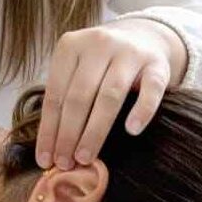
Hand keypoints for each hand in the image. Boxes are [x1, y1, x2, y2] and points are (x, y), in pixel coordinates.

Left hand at [34, 18, 185, 170]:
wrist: (141, 37)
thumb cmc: (99, 64)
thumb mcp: (77, 69)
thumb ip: (64, 98)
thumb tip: (50, 148)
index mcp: (70, 46)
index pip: (55, 93)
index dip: (49, 129)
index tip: (45, 159)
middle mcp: (98, 44)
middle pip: (79, 96)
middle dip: (68, 133)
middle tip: (64, 164)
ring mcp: (129, 52)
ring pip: (109, 96)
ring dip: (95, 130)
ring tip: (85, 157)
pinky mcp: (156, 65)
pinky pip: (150, 90)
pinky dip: (141, 110)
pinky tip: (132, 130)